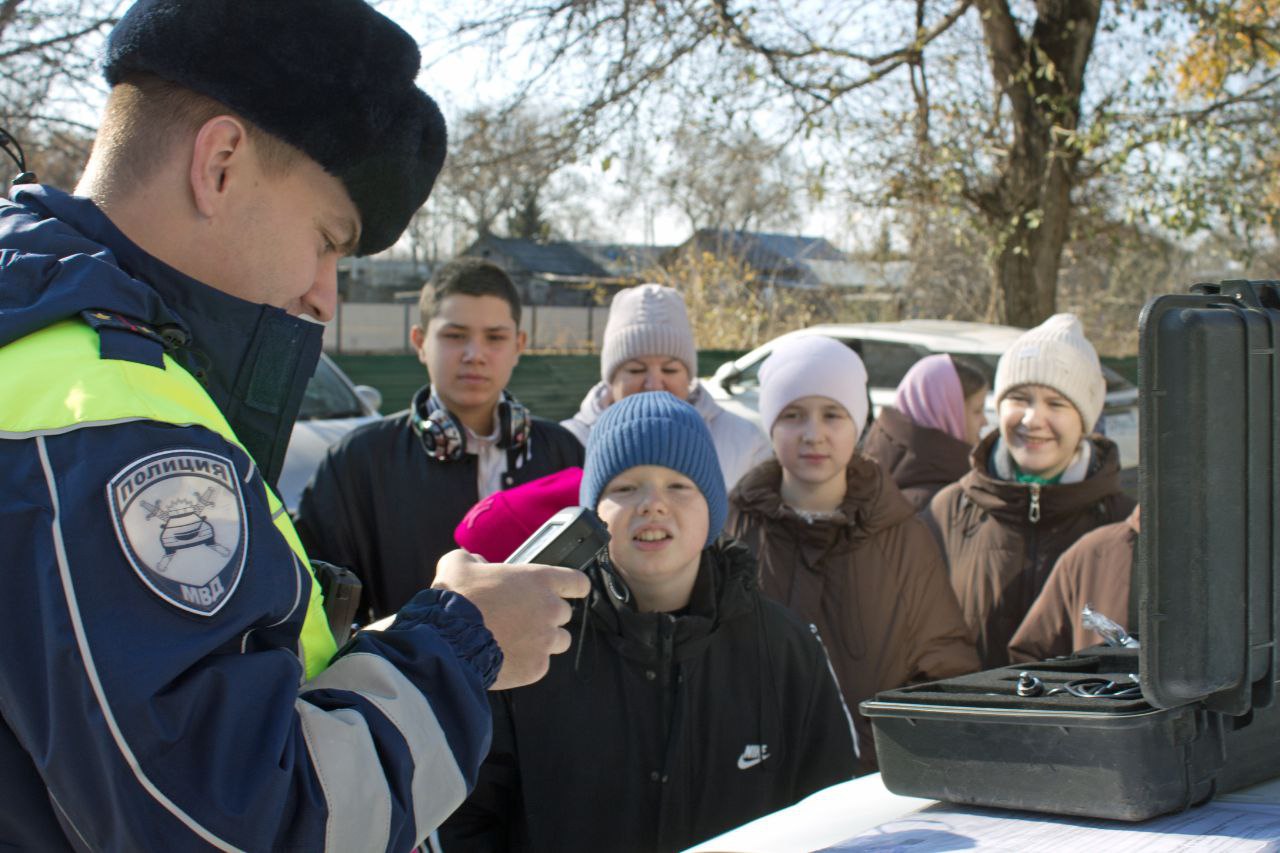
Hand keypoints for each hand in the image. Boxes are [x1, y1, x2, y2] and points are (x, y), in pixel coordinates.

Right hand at [432, 549, 590, 690]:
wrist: (447, 642)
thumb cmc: (456, 599)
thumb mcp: (459, 564)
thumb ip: (474, 559)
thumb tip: (477, 563)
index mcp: (539, 580)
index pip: (578, 582)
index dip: (574, 587)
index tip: (569, 591)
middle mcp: (550, 609)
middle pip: (565, 614)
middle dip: (548, 615)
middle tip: (522, 618)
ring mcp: (545, 640)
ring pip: (559, 641)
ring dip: (543, 640)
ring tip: (516, 640)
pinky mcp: (536, 668)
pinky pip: (539, 664)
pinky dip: (527, 662)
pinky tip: (505, 657)